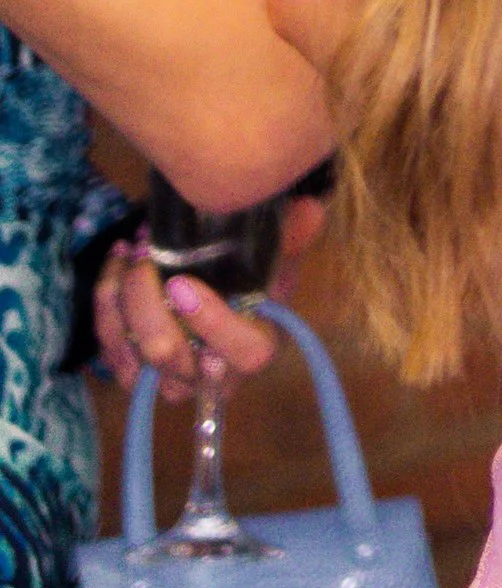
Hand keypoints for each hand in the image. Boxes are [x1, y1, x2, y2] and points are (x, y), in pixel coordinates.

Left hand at [94, 195, 325, 396]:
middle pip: (168, 355)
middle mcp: (208, 375)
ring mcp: (167, 377)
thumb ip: (290, 236)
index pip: (246, 354)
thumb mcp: (274, 257)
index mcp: (253, 349)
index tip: (182, 285)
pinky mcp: (133, 370)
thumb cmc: (249, 282)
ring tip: (131, 251)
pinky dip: (106, 302)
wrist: (214, 299)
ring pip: (131, 354)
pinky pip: (109, 345)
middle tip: (144, 254)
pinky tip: (117, 261)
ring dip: (122, 299)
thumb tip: (310, 209)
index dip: (214, 325)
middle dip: (147, 302)